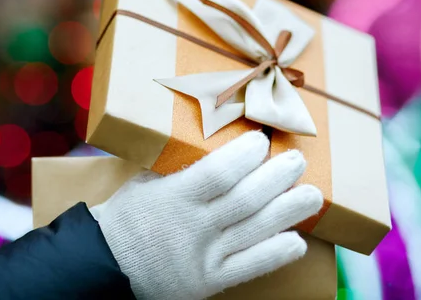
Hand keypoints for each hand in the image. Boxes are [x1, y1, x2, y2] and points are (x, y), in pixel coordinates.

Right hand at [90, 131, 322, 299]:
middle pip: (244, 201)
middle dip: (276, 178)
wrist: (108, 267)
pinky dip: (276, 254)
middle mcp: (193, 227)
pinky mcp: (210, 280)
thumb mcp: (142, 183)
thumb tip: (208, 141)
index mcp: (173, 198)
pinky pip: (249, 267)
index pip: (217, 174)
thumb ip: (174, 166)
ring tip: (312, 194)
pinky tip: (297, 240)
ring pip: (254, 232)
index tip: (262, 140)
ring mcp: (204, 257)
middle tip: (297, 160)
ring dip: (288, 212)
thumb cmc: (127, 218)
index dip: (244, 156)